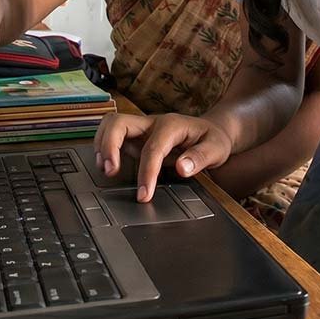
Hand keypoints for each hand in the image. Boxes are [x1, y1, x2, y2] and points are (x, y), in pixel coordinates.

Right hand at [94, 112, 232, 202]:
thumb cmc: (213, 139)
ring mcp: (142, 129)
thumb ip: (201, 158)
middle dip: (109, 145)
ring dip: (102, 144)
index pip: (152, 148)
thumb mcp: (217, 148)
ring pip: (111, 124)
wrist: (213, 129)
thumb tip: (182, 168)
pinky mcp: (136, 137)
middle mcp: (152, 123)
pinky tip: (108, 165)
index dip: (146, 172)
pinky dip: (105, 147)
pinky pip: (113, 136)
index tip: (144, 195)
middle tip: (109, 171)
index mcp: (171, 126)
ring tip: (105, 168)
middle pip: (119, 122)